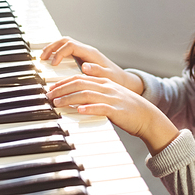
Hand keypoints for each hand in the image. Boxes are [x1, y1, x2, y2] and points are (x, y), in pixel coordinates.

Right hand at [40, 37, 143, 94]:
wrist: (122, 79)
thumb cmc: (115, 79)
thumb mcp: (108, 77)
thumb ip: (97, 71)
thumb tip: (85, 66)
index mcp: (90, 53)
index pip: (70, 46)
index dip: (60, 53)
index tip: (53, 63)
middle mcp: (86, 50)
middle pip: (65, 41)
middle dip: (52, 47)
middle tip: (42, 57)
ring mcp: (83, 53)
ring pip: (64, 43)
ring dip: (53, 48)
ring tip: (43, 58)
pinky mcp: (81, 57)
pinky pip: (66, 50)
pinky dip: (57, 53)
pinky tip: (51, 61)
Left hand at [46, 74, 178, 154]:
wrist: (147, 116)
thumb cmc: (125, 109)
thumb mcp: (108, 97)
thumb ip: (93, 95)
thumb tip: (75, 100)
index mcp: (103, 82)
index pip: (79, 78)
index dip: (63, 82)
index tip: (51, 88)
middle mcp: (106, 87)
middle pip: (79, 83)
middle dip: (61, 89)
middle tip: (48, 95)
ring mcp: (111, 98)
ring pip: (86, 94)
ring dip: (69, 98)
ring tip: (57, 103)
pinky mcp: (116, 110)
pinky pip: (100, 107)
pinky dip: (89, 108)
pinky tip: (79, 110)